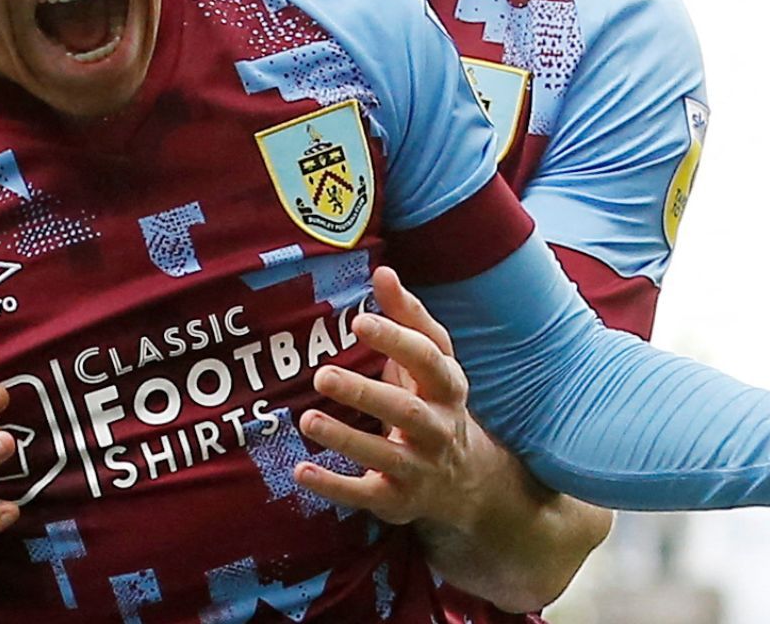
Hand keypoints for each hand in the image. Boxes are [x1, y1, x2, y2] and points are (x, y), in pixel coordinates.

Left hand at [295, 267, 492, 531]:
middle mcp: (438, 428)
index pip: (428, 359)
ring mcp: (420, 467)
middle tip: (323, 374)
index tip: (359, 322)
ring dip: (346, 438)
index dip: (397, 340)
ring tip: (307, 418)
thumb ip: (407, 317)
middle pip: (405, 411)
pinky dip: (334, 486)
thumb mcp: (432, 362)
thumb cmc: (435, 403)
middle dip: (365, 393)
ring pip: (385, 456)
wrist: (469, 481)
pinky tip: (301, 472)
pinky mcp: (399, 500)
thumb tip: (383, 270)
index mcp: (447, 387)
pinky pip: (365, 495)